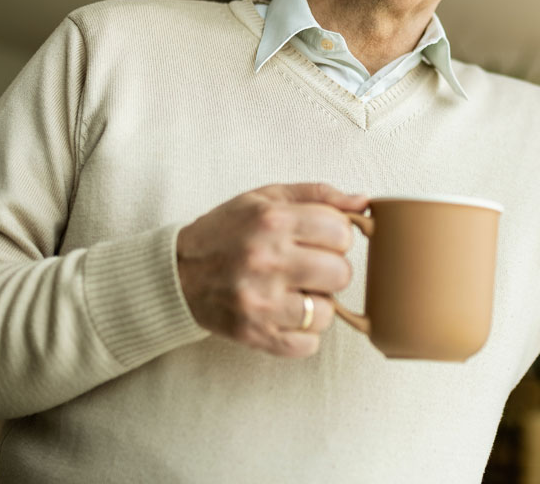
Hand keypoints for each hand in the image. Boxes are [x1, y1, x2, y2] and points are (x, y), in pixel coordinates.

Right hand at [176, 183, 367, 356]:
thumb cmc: (227, 232)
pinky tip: (285, 315)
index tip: (321, 239)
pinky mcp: (255, 334)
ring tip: (295, 292)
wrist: (177, 273)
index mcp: (273, 221)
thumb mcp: (266, 198)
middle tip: (309, 267)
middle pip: (341, 273)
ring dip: (318, 304)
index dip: (337, 236)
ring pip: (328, 313)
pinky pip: (307, 344)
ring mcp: (261, 302)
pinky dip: (302, 333)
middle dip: (331, 270)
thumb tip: (363, 203)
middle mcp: (267, 261)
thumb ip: (318, 195)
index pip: (342, 232)